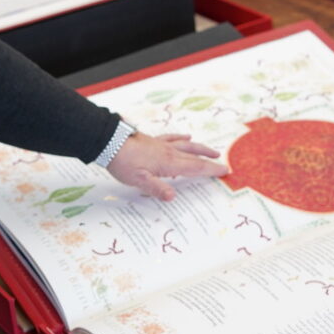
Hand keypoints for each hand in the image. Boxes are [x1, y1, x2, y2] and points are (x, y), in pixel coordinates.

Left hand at [107, 133, 227, 201]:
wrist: (110, 143)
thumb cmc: (124, 163)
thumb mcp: (139, 181)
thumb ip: (157, 189)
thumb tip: (173, 197)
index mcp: (168, 163)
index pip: (195, 167)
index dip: (210, 170)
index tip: (224, 171)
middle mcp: (169, 152)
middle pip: (194, 157)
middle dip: (210, 161)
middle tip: (223, 164)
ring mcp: (162, 145)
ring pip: (187, 145)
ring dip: (201, 149)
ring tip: (212, 151)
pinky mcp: (154, 141)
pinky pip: (172, 138)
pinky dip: (181, 138)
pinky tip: (186, 137)